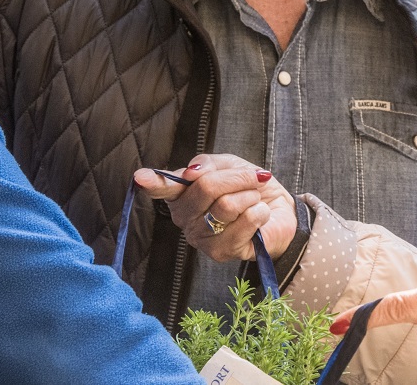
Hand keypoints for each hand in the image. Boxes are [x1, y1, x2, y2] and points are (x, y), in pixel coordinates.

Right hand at [133, 154, 296, 262]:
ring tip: (253, 201)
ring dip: (250, 196)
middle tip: (252, 178)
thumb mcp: (228, 165)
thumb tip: (191, 172)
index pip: (164, 187)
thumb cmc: (247, 188)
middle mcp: (184, 218)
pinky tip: (258, 216)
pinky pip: (244, 221)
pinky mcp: (221, 252)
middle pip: (205, 188)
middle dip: (237, 178)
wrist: (277, 211)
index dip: (154, 182)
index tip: (140, 177)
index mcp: (181, 194)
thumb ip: (208, 164)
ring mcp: (200, 238)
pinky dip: (259, 212)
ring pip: (226, 205)